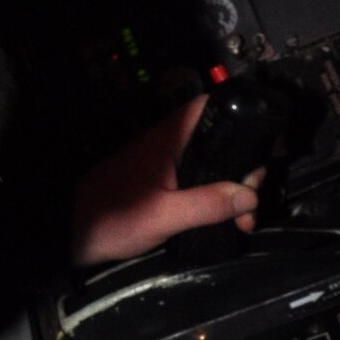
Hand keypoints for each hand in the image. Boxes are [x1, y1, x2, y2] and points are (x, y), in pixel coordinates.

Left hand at [72, 97, 263, 267]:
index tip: (269, 142)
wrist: (69, 234)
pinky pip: (203, 181)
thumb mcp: (164, 216)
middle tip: (253, 201)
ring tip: (245, 221)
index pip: (212, 106)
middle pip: (223, 140)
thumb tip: (250, 195)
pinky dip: (219, 197)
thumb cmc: (113, 219)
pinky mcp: (165, 183)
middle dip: (247, 168)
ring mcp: (169, 164)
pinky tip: (230, 220)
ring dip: (235, 189)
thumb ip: (207, 204)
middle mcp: (171, 144)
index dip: (244, 114)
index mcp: (170, 138)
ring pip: (216, 164)